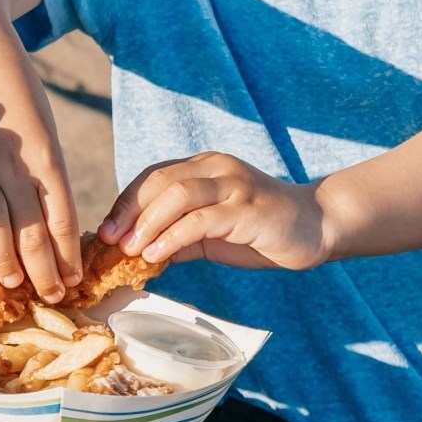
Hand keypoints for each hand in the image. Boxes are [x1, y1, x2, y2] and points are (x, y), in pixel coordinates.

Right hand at [0, 97, 81, 302]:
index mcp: (47, 158)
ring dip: (4, 255)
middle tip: (49, 296)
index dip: (68, 252)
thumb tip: (49, 232)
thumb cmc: (19, 101)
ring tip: (14, 283)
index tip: (73, 281)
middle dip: (42, 266)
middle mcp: (15, 161)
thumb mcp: (44, 136)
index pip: (62, 215)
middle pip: (31, 224)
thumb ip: (44, 181)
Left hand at [99, 152, 333, 269]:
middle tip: (109, 240)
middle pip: (159, 182)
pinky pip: (200, 219)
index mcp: (204, 167)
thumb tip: (138, 253)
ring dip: (146, 223)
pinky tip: (156, 254)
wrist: (316, 227)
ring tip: (129, 249)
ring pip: (176, 195)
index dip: (125, 203)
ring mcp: (233, 185)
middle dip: (128, 211)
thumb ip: (178, 237)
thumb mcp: (210, 234)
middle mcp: (217, 168)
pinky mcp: (247, 208)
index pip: (153, 177)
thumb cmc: (259, 231)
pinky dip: (172, 236)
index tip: (106, 232)